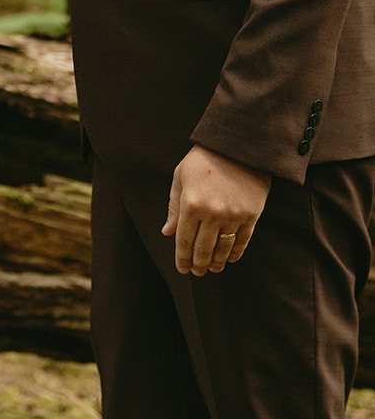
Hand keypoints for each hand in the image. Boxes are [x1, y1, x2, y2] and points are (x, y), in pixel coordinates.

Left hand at [161, 145, 270, 275]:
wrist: (238, 146)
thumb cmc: (203, 160)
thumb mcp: (181, 177)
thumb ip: (174, 207)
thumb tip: (167, 233)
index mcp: (191, 204)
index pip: (184, 240)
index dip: (182, 258)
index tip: (182, 269)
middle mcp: (212, 213)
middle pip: (203, 249)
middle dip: (198, 265)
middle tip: (197, 272)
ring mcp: (233, 216)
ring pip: (223, 249)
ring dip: (216, 262)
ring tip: (212, 268)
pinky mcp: (251, 216)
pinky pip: (242, 241)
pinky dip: (235, 253)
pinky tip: (229, 259)